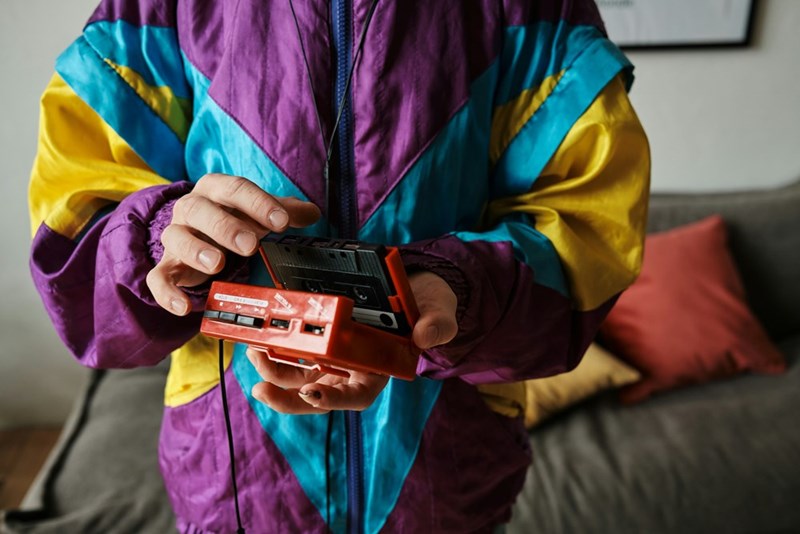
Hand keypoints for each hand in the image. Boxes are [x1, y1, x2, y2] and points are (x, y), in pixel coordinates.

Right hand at [146, 173, 320, 315]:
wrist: (198, 233)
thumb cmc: (233, 219)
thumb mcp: (259, 213)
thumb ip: (286, 212)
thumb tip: (312, 213)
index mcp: (216, 189)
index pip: (236, 188)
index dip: (259, 204)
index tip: (281, 222)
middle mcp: (191, 208)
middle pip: (201, 210)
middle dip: (226, 227)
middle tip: (250, 244)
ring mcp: (176, 236)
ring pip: (176, 238)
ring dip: (196, 250)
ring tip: (217, 264)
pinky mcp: (167, 265)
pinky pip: (158, 278)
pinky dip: (167, 292)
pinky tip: (184, 306)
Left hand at [247, 270, 457, 413]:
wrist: (414, 287)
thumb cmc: (427, 307)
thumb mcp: (439, 312)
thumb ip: (438, 325)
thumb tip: (427, 338)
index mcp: (380, 372)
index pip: (355, 396)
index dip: (332, 400)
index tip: (310, 394)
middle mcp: (353, 371)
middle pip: (317, 394)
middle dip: (287, 395)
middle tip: (262, 386)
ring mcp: (334, 357)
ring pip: (298, 375)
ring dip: (272, 370)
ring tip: (253, 354)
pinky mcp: (319, 339)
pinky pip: (293, 351)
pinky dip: (274, 348)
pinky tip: (257, 341)